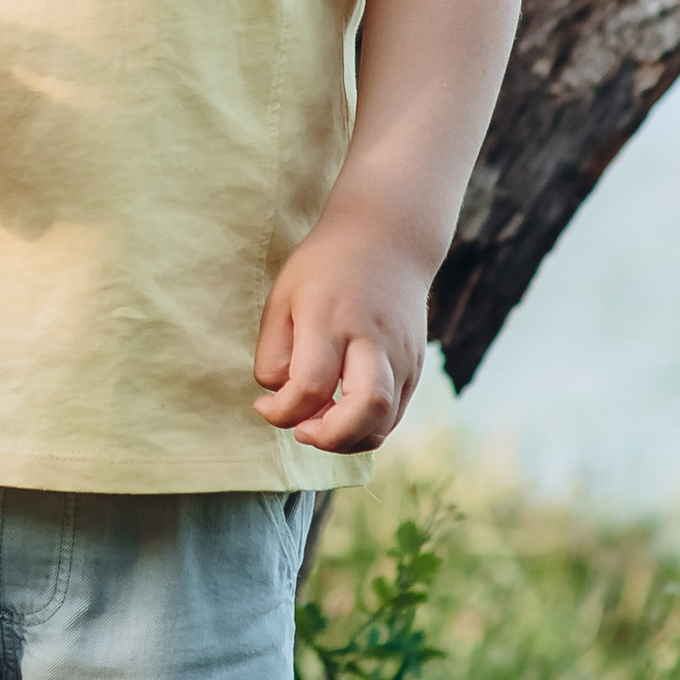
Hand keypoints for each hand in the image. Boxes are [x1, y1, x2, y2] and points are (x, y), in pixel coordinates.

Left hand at [252, 208, 428, 452]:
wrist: (388, 238)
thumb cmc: (324, 269)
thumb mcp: (282, 298)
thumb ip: (273, 353)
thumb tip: (280, 401)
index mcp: (331, 317)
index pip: (310, 384)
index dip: (281, 411)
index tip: (264, 406)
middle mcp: (373, 339)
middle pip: (366, 408)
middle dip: (329, 438)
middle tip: (302, 430)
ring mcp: (402, 355)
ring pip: (385, 422)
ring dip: (347, 441)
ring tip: (319, 425)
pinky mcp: (415, 366)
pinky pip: (393, 416)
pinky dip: (363, 429)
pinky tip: (340, 416)